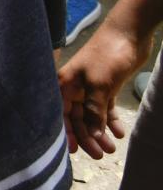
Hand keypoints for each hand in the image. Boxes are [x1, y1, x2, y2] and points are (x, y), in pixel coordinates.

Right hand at [59, 20, 150, 158]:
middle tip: (100, 155)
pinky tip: (119, 132)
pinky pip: (104, 109)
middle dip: (87, 137)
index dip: (65, 133)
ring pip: (91, 117)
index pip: (60, 114)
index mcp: (65, 84)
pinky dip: (110, 121)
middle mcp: (74, 88)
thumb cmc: (107, 55)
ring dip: (100, 133)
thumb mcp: (99, 84)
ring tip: (112, 148)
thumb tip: (93, 135)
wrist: (129, 34)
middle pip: (76, 119)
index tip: (74, 152)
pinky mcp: (105, 88)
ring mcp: (90, 88)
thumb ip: (94, 110)